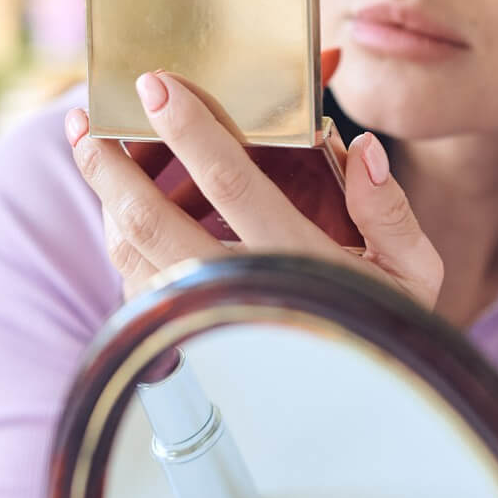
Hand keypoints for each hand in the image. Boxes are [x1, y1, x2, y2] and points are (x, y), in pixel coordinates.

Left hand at [68, 68, 441, 309]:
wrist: (357, 412)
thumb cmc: (382, 325)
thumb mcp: (411, 274)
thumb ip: (389, 210)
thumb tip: (361, 148)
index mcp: (296, 263)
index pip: (230, 182)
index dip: (189, 129)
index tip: (157, 85)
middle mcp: (238, 293)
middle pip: (147, 218)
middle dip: (109, 161)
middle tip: (85, 114)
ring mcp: (202, 322)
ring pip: (129, 252)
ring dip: (104, 195)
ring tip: (89, 147)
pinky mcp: (182, 342)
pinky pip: (135, 282)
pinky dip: (121, 236)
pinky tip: (122, 204)